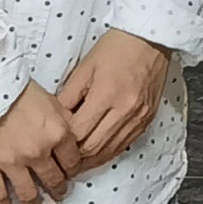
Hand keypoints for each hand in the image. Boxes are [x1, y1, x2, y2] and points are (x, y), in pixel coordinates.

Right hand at [0, 84, 85, 203]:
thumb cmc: (19, 89)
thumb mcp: (52, 100)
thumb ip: (64, 120)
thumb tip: (73, 134)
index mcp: (58, 134)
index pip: (73, 162)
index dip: (73, 171)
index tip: (71, 175)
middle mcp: (39, 153)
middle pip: (54, 180)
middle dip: (58, 190)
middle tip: (58, 195)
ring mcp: (13, 163)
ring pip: (28, 194)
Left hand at [55, 28, 173, 170]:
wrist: (151, 39)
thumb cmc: (116, 47)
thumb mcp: (85, 67)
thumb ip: (69, 95)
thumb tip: (56, 120)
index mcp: (106, 94)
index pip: (79, 132)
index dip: (63, 144)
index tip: (51, 146)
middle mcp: (125, 110)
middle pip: (94, 147)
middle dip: (75, 159)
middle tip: (60, 163)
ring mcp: (139, 117)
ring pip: (110, 151)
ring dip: (91, 161)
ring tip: (76, 164)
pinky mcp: (148, 119)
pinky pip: (125, 144)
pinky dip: (109, 152)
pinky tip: (98, 154)